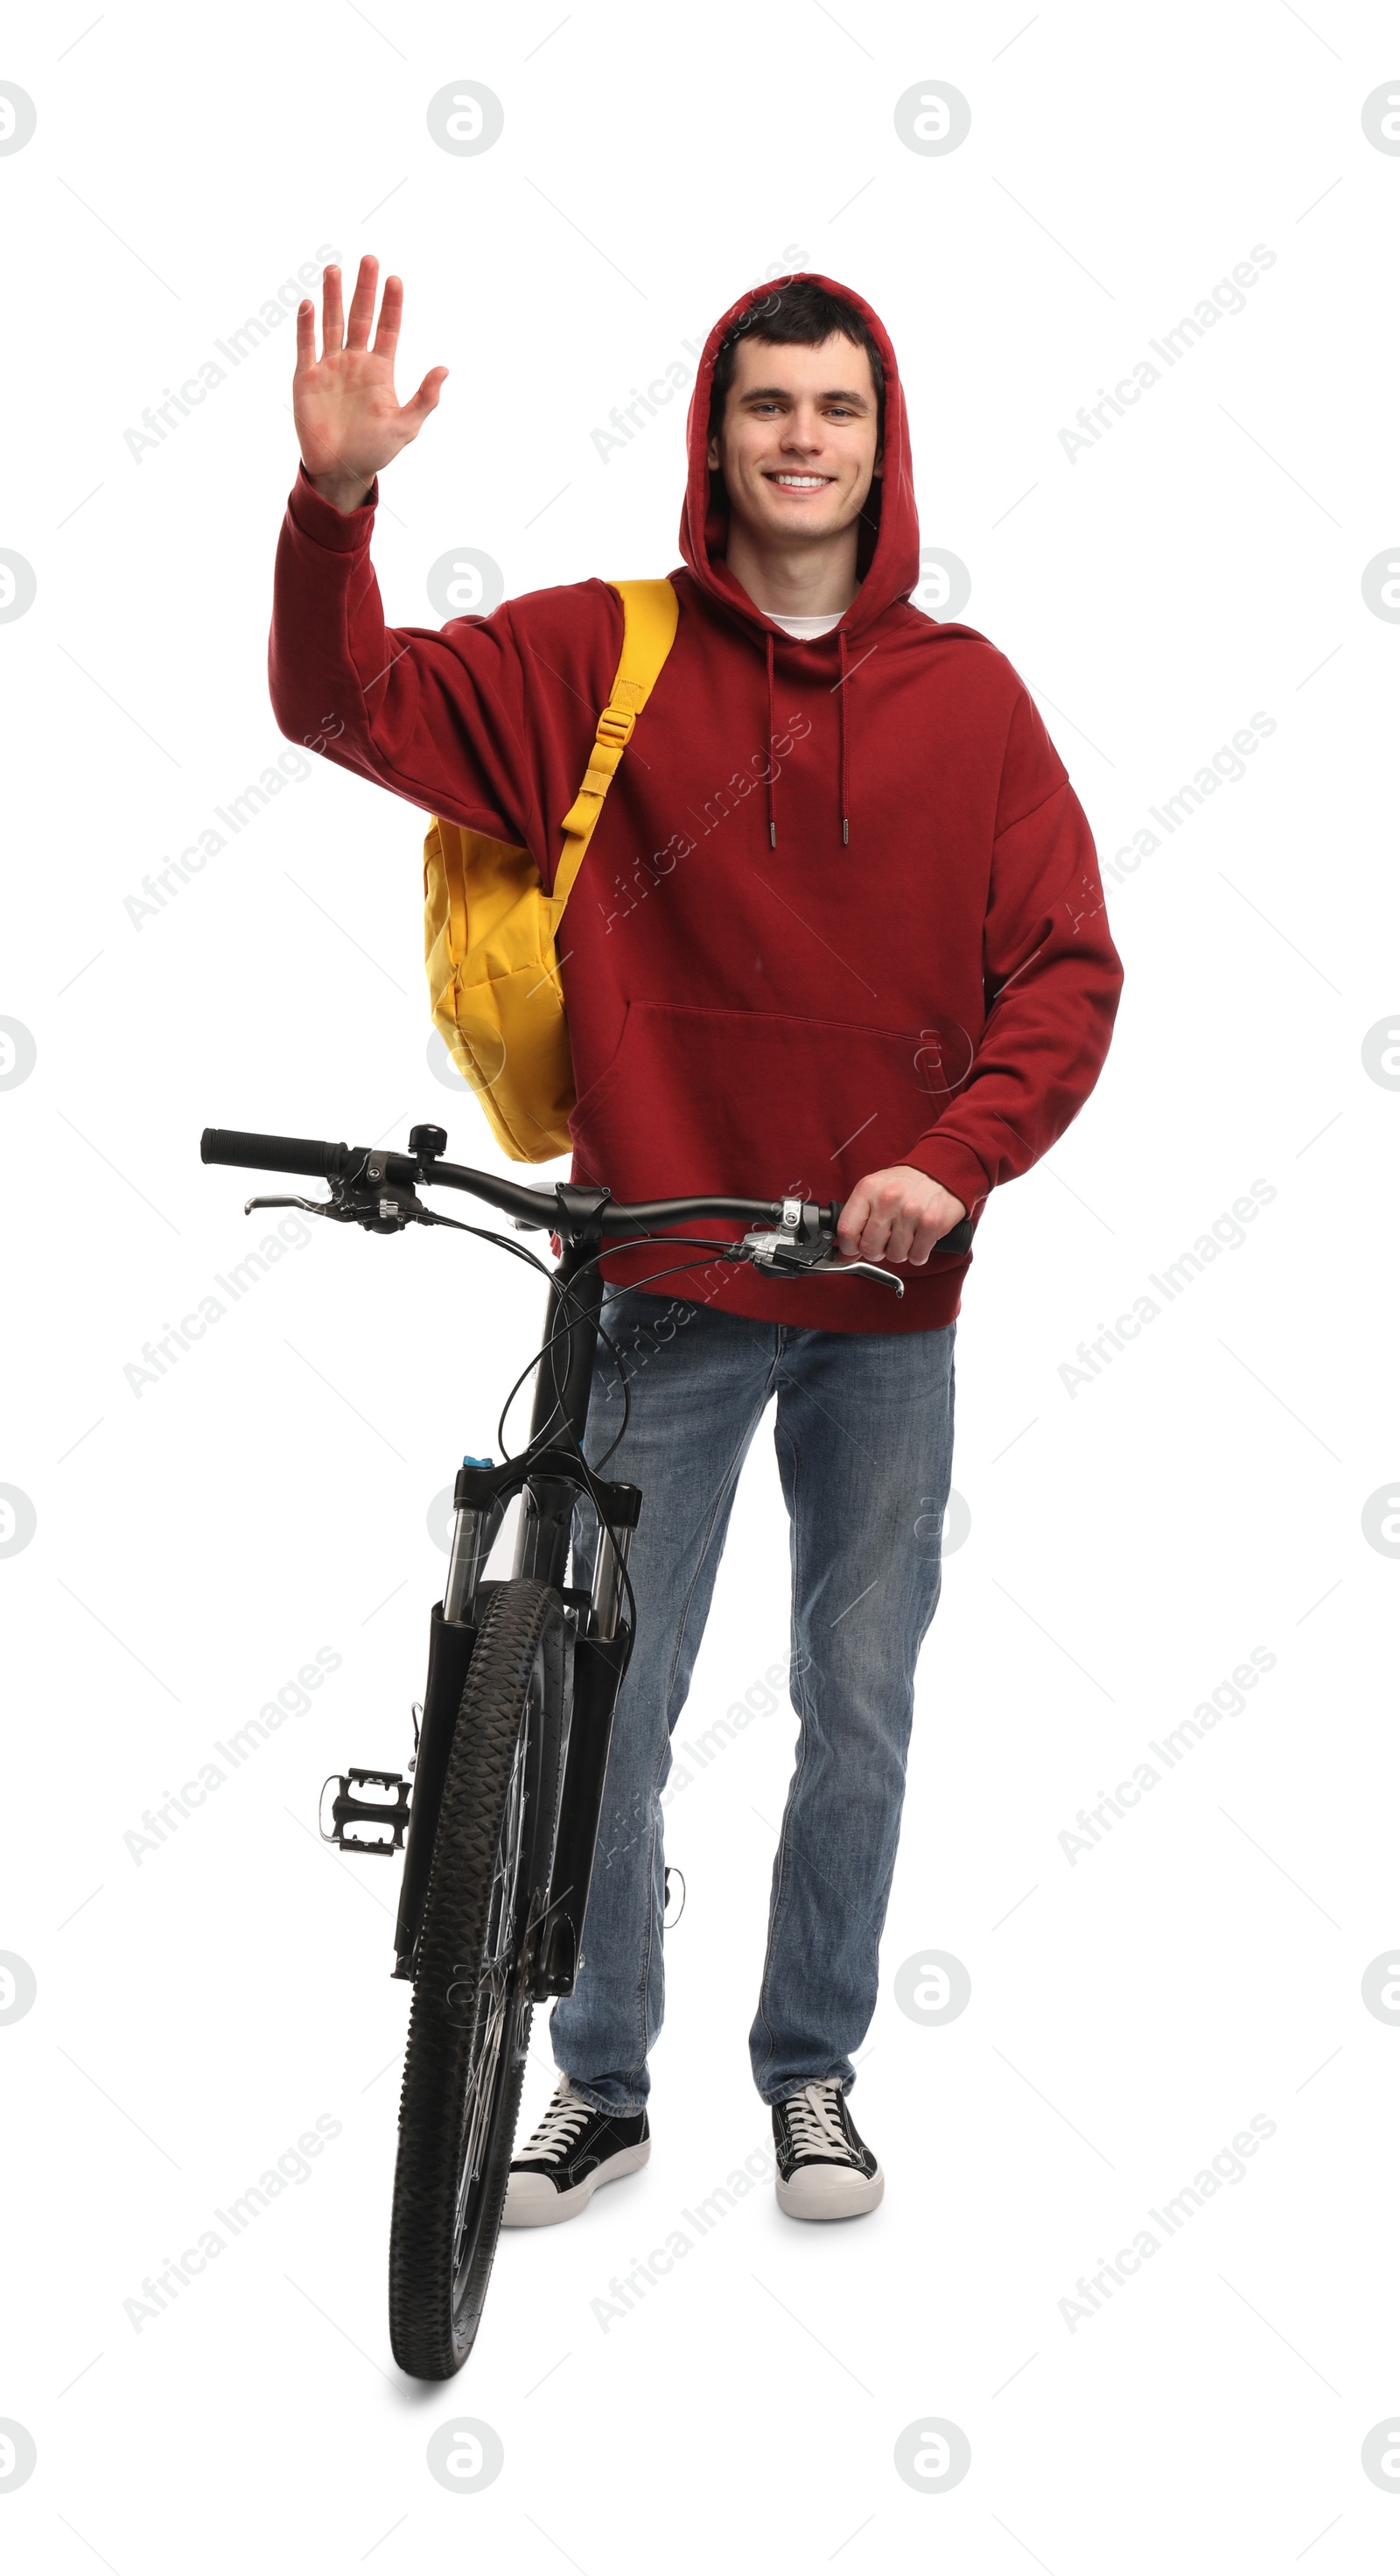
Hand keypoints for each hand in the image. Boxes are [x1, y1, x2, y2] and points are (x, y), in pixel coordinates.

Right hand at [293, 255, 447, 511]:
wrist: (340, 470)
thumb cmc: (375, 450)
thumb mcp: (406, 426)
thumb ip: (425, 398)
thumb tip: (445, 369)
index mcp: (380, 370)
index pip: (388, 328)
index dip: (392, 304)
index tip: (395, 279)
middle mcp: (355, 361)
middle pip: (360, 317)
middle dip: (364, 289)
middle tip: (369, 259)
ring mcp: (329, 367)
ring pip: (332, 323)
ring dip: (332, 297)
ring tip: (334, 269)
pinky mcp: (306, 378)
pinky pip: (306, 345)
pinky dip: (306, 326)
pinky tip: (308, 304)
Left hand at [837, 1165, 966, 1267]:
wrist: (940, 1170)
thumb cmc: (905, 1184)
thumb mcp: (874, 1191)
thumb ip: (857, 1219)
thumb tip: (844, 1255)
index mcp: (868, 1189)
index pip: (846, 1230)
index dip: (848, 1248)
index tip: (854, 1249)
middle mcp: (888, 1199)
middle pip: (869, 1248)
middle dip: (877, 1251)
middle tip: (885, 1241)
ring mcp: (911, 1211)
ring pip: (895, 1256)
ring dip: (899, 1252)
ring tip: (905, 1236)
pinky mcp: (932, 1223)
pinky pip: (916, 1256)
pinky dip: (918, 1254)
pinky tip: (919, 1240)